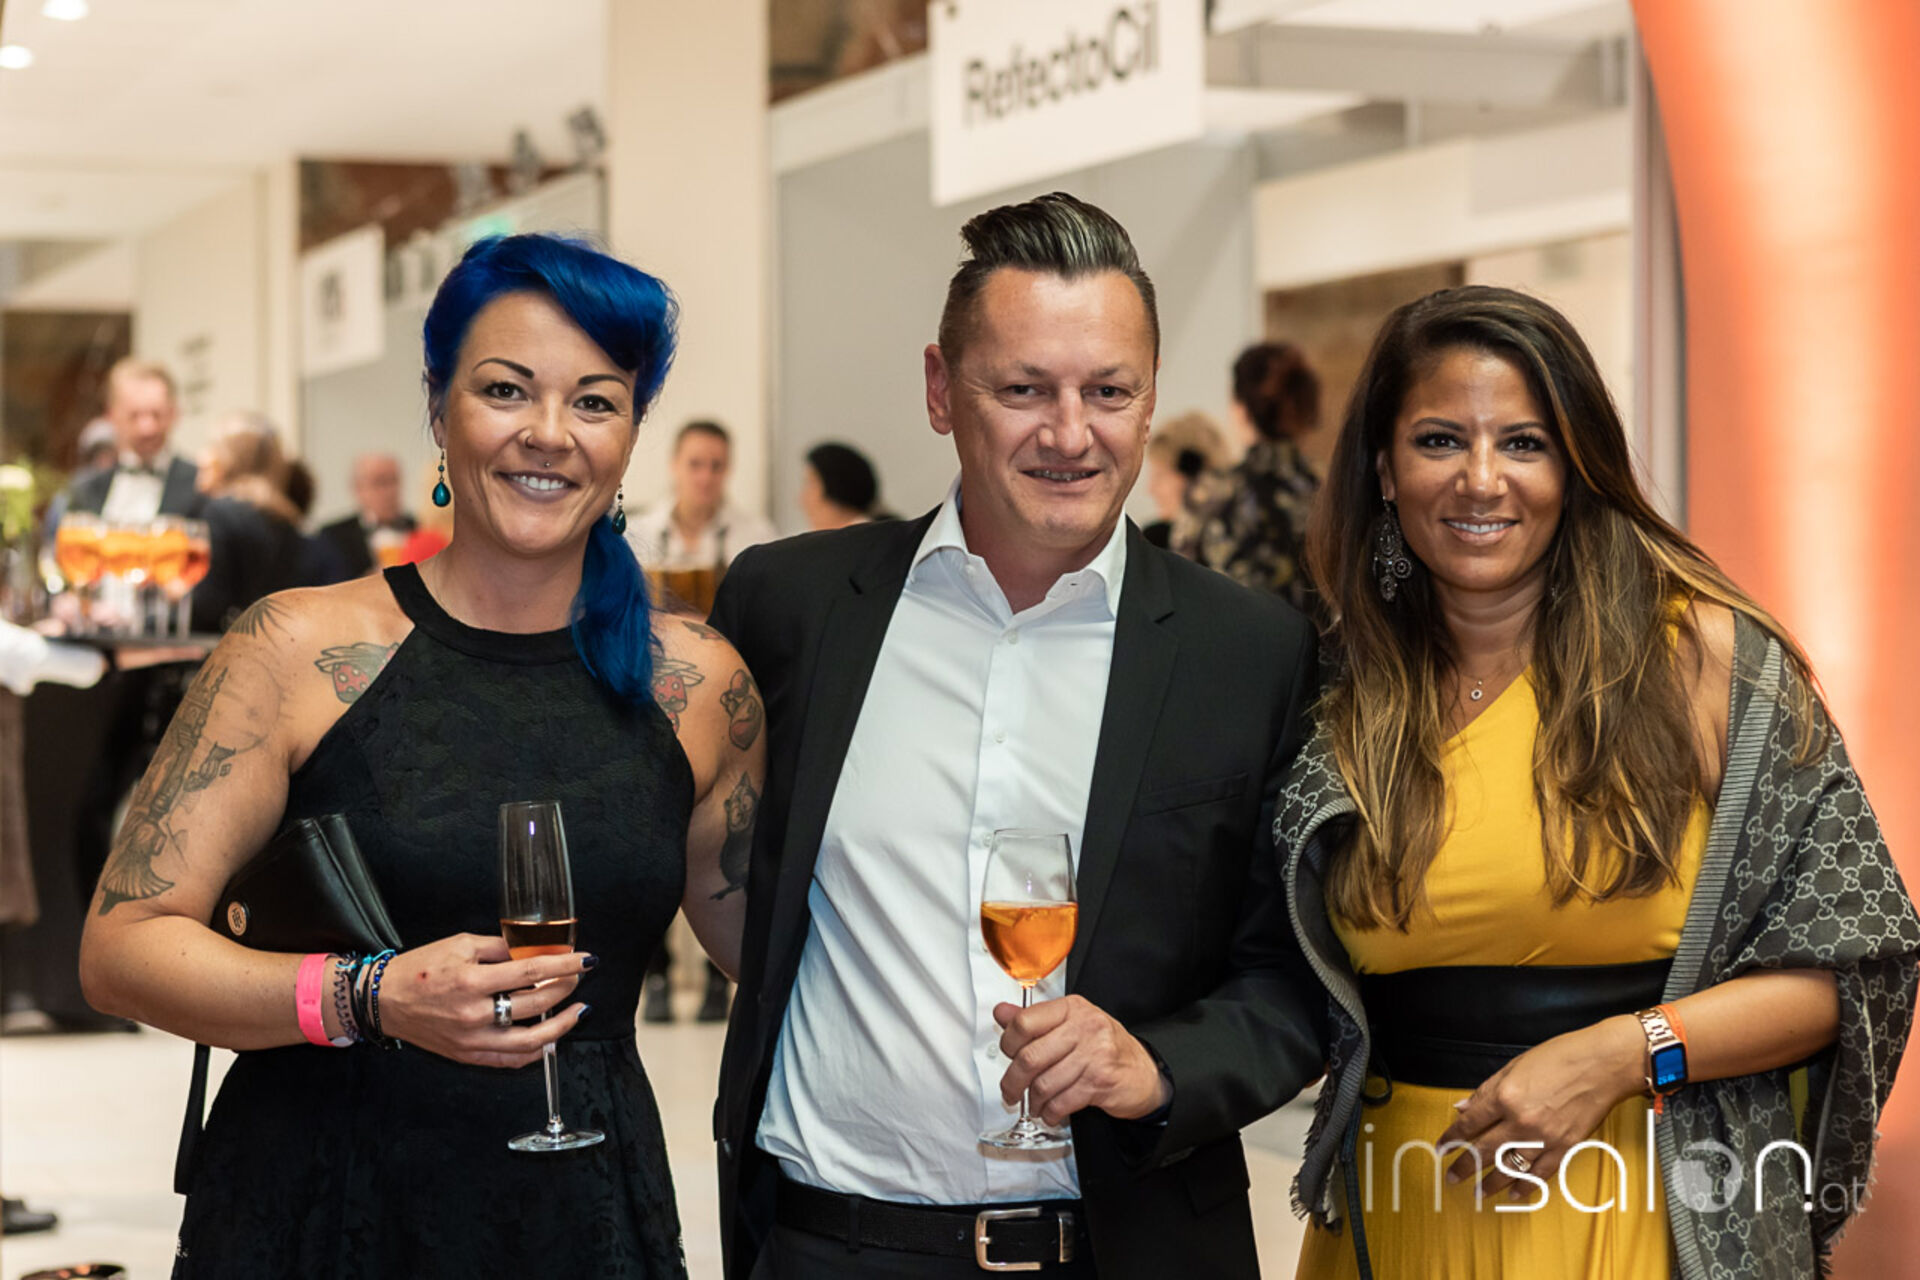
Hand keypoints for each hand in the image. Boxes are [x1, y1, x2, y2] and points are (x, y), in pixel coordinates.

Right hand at [372, 933, 593, 1068]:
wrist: (384, 1000)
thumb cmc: (421, 969)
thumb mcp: (461, 945)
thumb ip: (501, 947)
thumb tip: (537, 948)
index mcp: (472, 981)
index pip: (532, 972)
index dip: (565, 965)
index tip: (586, 959)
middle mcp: (474, 1013)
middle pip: (536, 1005)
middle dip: (565, 988)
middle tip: (578, 977)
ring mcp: (472, 1039)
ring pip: (531, 1041)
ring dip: (562, 1026)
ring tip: (578, 1011)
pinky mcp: (468, 1055)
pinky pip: (511, 1060)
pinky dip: (536, 1051)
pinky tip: (551, 1036)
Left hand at [995, 995, 1169, 1125]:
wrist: (1144, 1072)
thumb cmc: (1104, 1047)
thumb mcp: (1071, 1024)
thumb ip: (1035, 1020)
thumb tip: (1001, 1012)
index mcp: (1072, 1008)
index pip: (1025, 1021)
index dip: (1008, 1043)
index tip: (1008, 1055)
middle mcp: (1084, 1027)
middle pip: (1030, 1057)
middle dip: (1013, 1081)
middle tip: (1010, 1091)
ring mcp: (1094, 1054)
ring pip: (1044, 1083)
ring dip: (1032, 1101)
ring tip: (1033, 1105)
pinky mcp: (1100, 1082)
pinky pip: (1062, 1102)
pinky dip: (1050, 1113)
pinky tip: (1050, 1113)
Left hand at [1437, 1015, 1644, 1198]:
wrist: (1602, 1064)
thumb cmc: (1560, 1057)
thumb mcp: (1514, 1066)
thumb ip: (1486, 1090)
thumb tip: (1463, 1107)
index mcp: (1505, 1096)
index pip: (1470, 1123)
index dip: (1453, 1137)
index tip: (1442, 1147)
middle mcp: (1521, 1120)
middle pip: (1485, 1150)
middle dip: (1465, 1166)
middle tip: (1452, 1177)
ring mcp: (1544, 1137)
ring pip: (1510, 1167)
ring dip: (1491, 1182)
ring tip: (1478, 1192)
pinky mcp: (1565, 1147)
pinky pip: (1540, 1173)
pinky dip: (1525, 1185)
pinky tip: (1513, 1193)